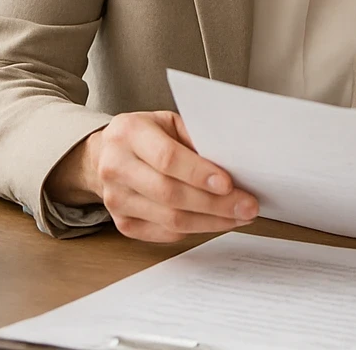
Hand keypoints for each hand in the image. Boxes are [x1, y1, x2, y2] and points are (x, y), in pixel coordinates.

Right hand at [46, 110, 258, 241]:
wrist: (109, 154)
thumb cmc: (148, 135)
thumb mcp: (169, 123)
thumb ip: (195, 139)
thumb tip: (234, 163)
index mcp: (128, 132)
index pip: (167, 158)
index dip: (199, 174)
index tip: (229, 184)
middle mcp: (116, 166)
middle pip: (170, 193)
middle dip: (215, 204)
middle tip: (247, 206)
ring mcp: (116, 199)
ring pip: (169, 219)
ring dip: (211, 221)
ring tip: (239, 216)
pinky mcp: (122, 223)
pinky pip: (165, 233)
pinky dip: (195, 229)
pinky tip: (216, 221)